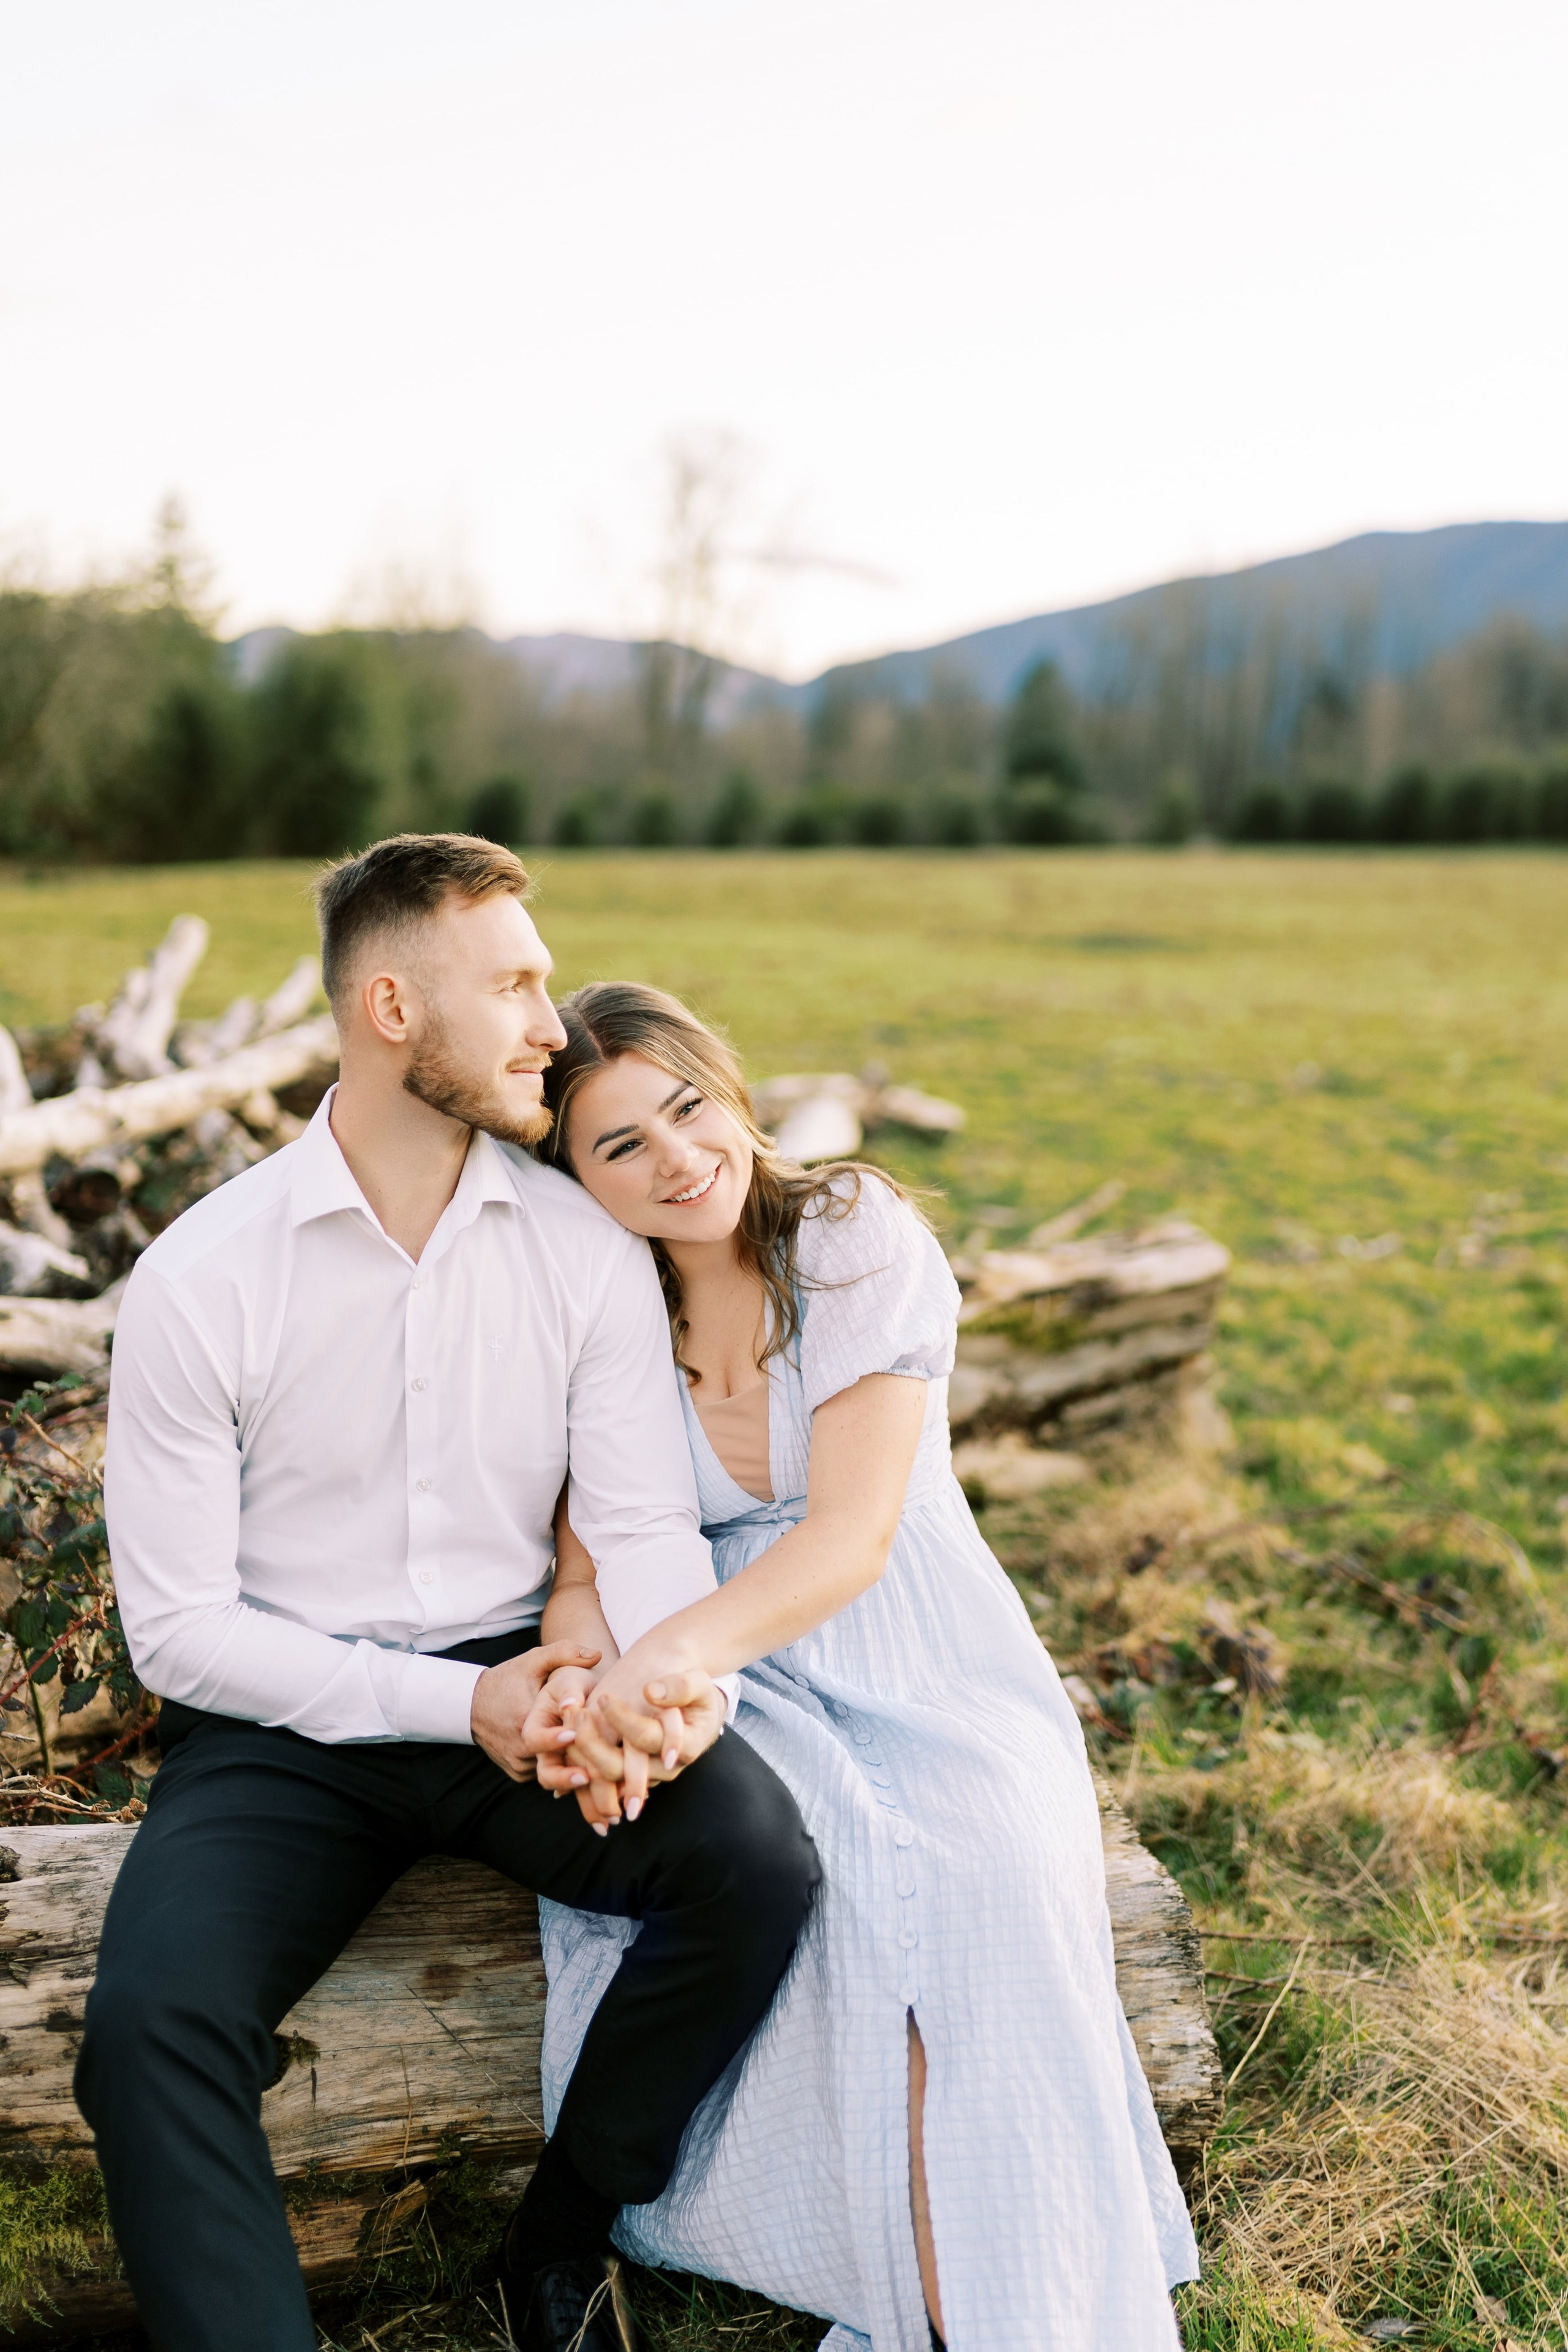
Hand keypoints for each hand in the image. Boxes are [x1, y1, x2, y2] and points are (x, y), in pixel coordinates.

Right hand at [471, 1642, 600, 1781]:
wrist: (475, 1703)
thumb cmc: (509, 1679)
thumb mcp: (534, 1660)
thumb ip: (564, 1652)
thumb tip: (596, 1655)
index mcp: (521, 1721)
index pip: (541, 1738)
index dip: (558, 1739)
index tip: (575, 1736)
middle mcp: (517, 1747)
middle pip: (549, 1762)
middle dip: (571, 1764)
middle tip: (593, 1772)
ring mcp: (516, 1763)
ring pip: (549, 1769)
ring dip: (566, 1767)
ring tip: (593, 1766)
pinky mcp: (516, 1772)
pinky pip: (541, 1773)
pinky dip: (556, 1767)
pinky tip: (574, 1761)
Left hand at [567, 1654, 726, 1819]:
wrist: (693, 1706)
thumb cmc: (697, 1692)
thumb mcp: (699, 1683)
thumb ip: (680, 1687)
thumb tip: (650, 1692)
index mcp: (685, 1747)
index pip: (648, 1739)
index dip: (625, 1721)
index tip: (605, 1696)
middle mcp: (661, 1767)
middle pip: (620, 1770)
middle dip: (594, 1745)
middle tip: (579, 1713)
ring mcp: (643, 1772)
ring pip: (605, 1777)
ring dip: (582, 1754)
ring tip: (570, 1721)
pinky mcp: (628, 1768)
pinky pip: (600, 1775)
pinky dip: (580, 1760)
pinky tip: (567, 1733)